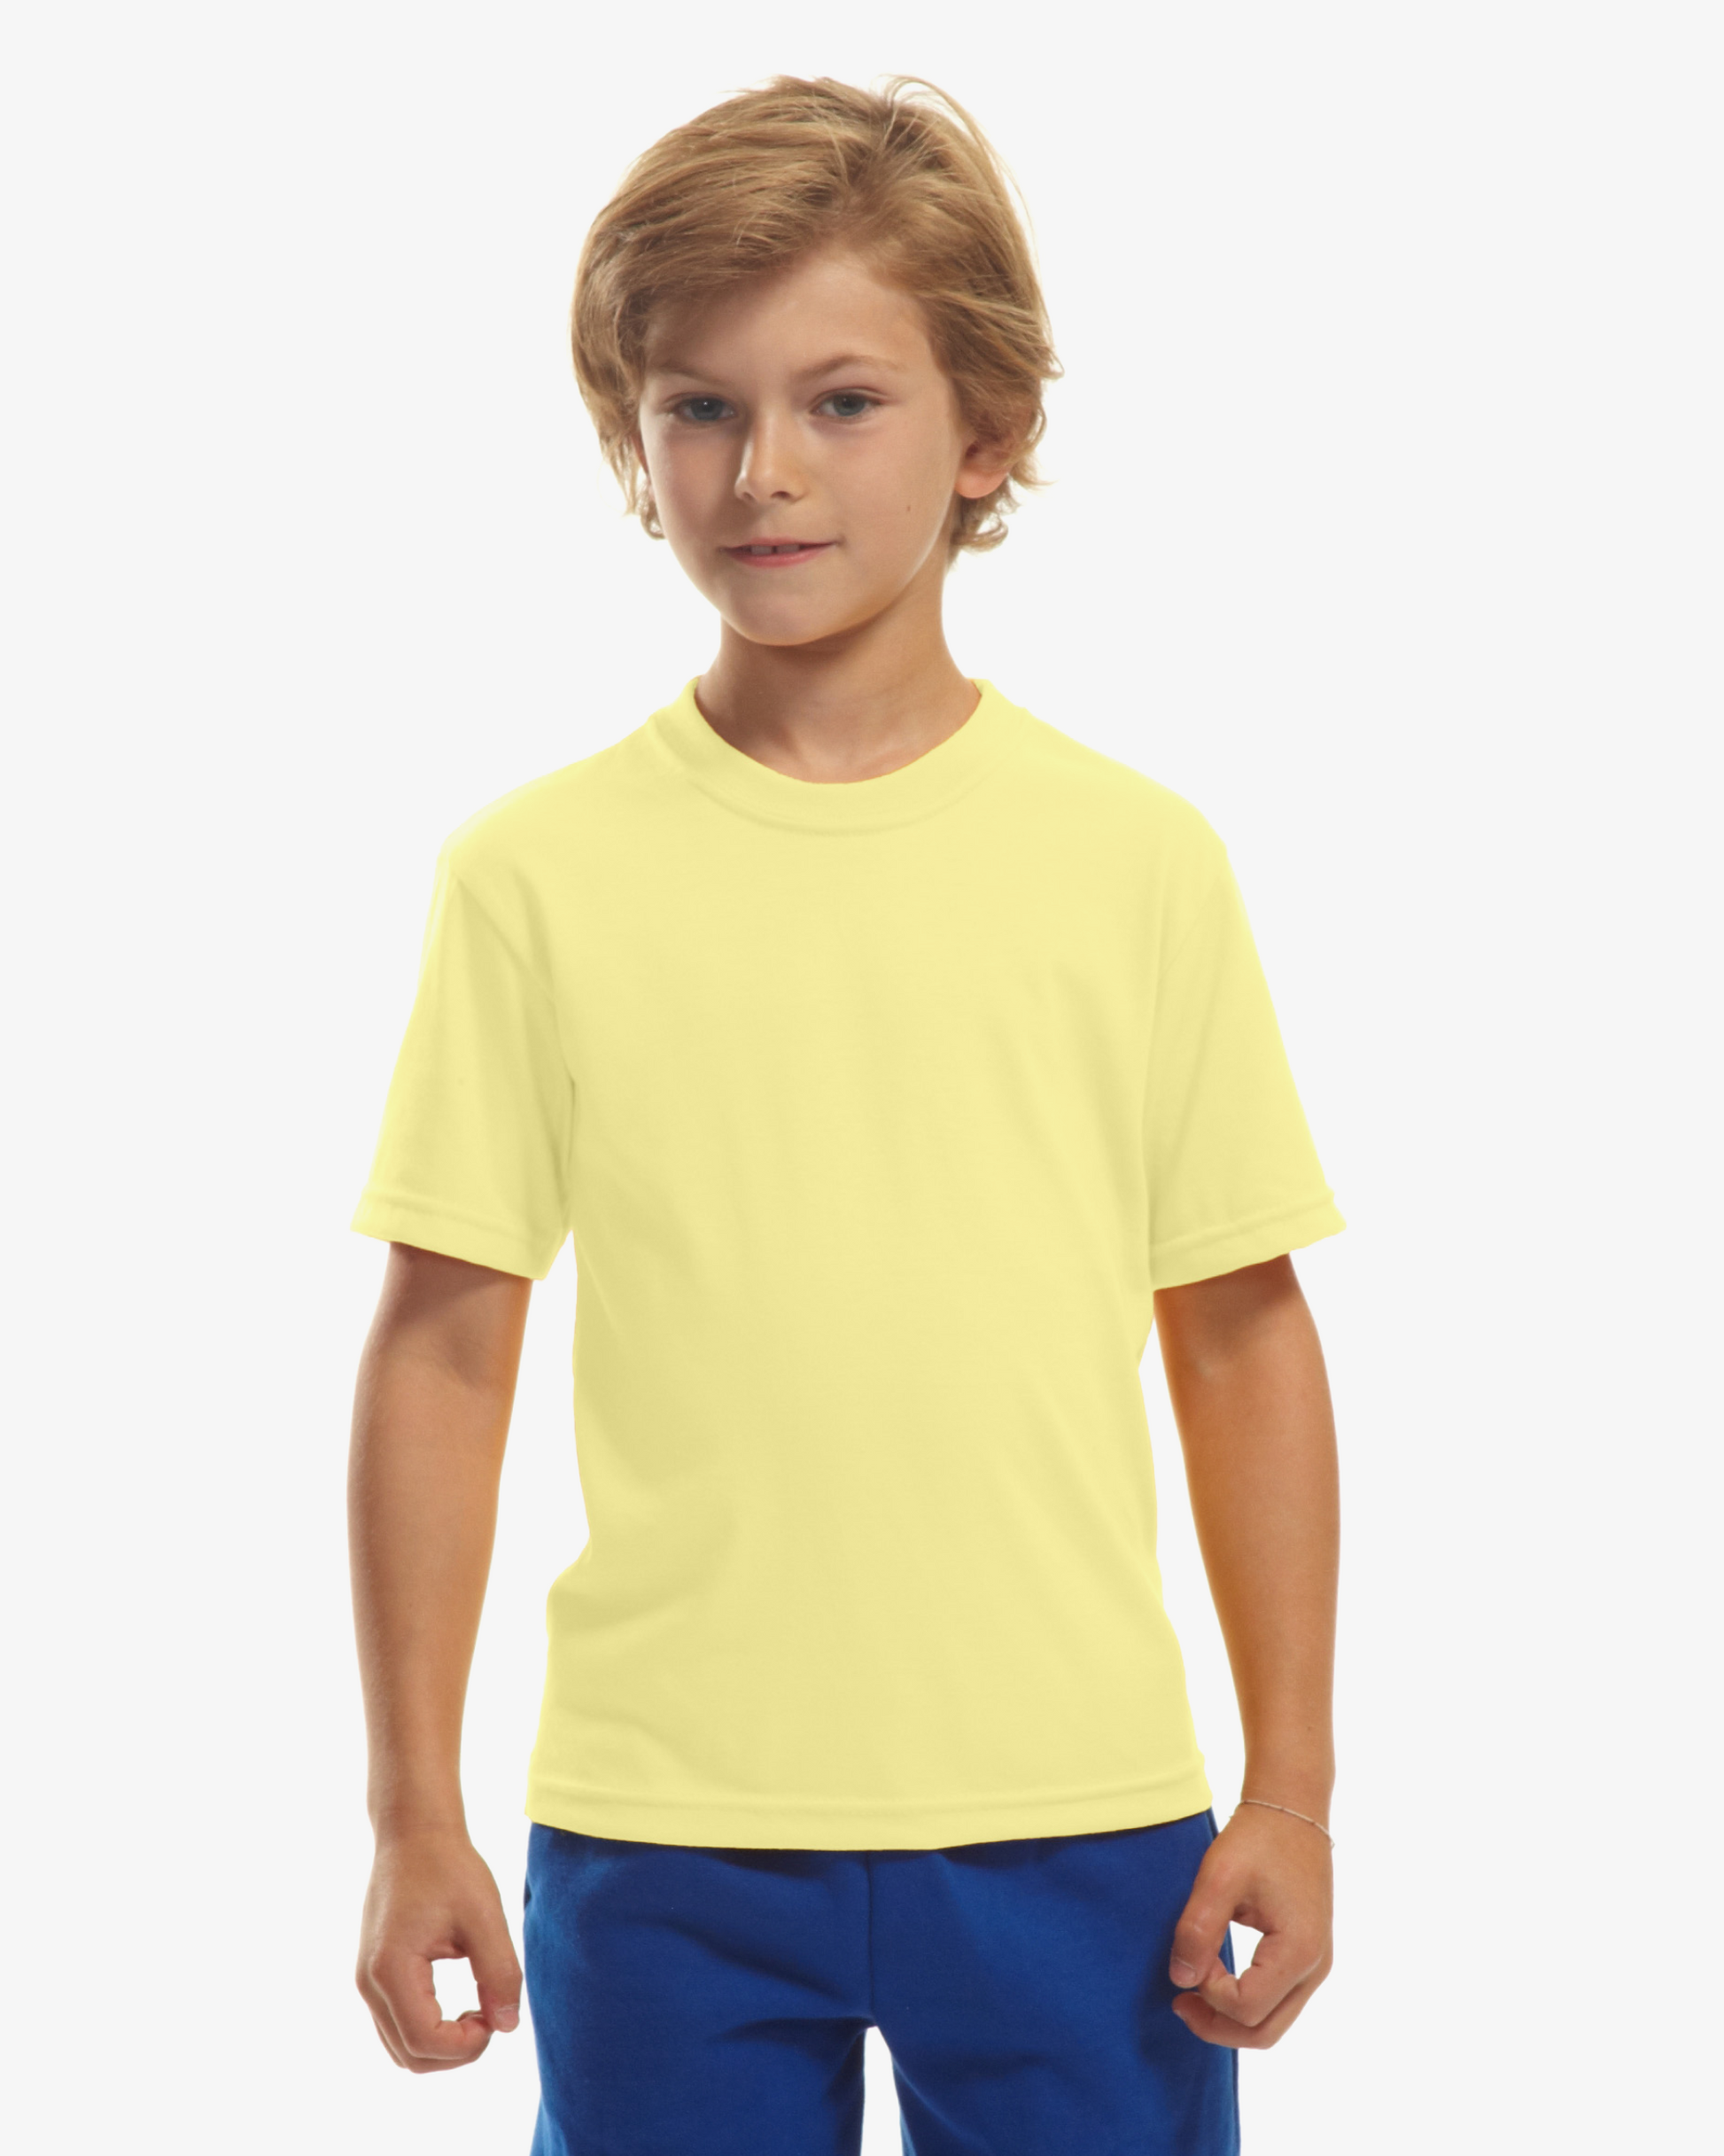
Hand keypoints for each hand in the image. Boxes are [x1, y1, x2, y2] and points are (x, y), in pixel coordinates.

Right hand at [356, 1826, 523, 2071]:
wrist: (413, 1832)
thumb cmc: (450, 1867)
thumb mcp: (485, 1917)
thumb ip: (499, 1973)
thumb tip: (507, 2026)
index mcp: (391, 1969)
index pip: (425, 2042)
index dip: (467, 2045)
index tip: (495, 2015)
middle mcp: (369, 1983)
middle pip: (409, 2056)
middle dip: (456, 2052)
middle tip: (491, 2015)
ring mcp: (366, 1981)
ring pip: (399, 2048)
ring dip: (441, 2047)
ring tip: (477, 2010)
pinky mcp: (373, 1975)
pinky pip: (395, 2026)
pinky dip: (427, 2031)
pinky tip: (457, 2006)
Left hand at [1168, 1804, 1332, 2047]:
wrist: (1292, 1810)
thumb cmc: (1257, 1839)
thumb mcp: (1219, 1876)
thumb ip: (1198, 1930)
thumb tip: (1181, 1980)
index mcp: (1299, 1951)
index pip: (1248, 2007)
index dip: (1209, 1993)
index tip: (1189, 1957)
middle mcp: (1315, 1968)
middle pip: (1265, 2032)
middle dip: (1217, 2026)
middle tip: (1178, 2003)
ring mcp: (1315, 1965)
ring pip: (1272, 2023)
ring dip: (1229, 2018)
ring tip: (1191, 1991)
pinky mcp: (1307, 1957)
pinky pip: (1277, 2001)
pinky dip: (1244, 2003)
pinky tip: (1215, 1977)